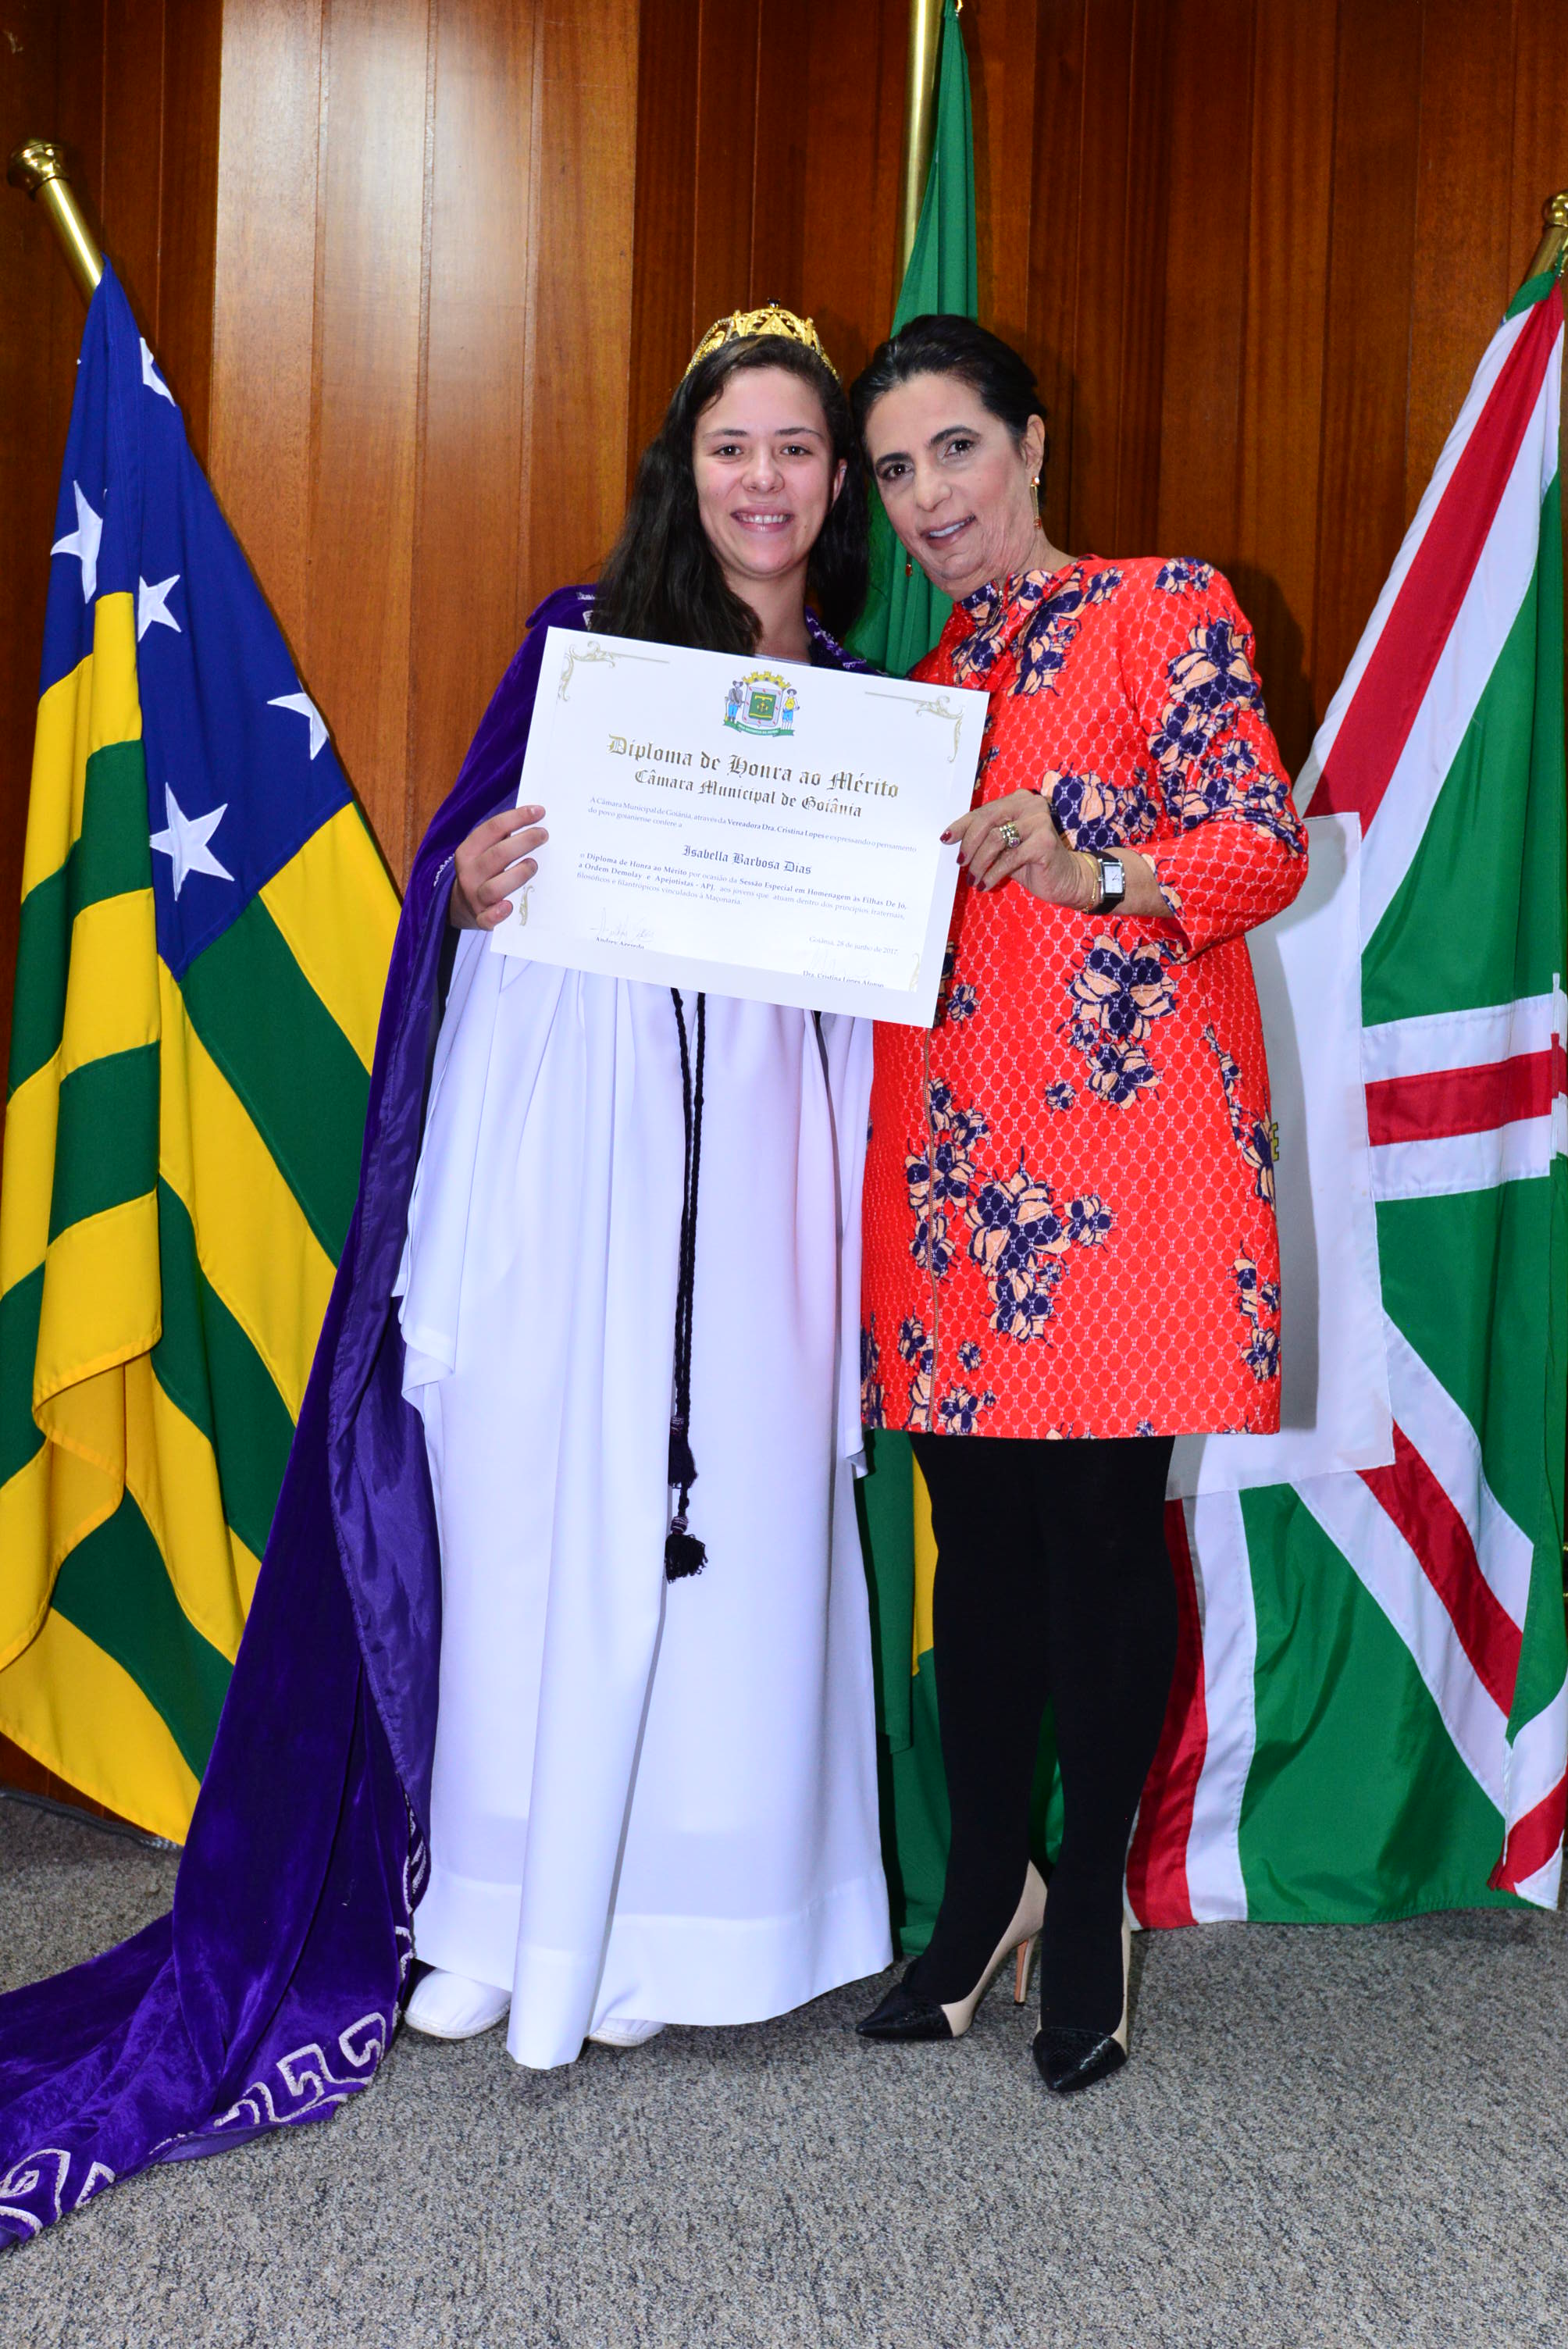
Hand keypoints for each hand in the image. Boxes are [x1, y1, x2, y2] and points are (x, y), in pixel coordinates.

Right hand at [449, 805, 547, 928]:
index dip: (517, 818)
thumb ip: (503, 838)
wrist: (461, 905)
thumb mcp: (484, 851)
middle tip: (543, 835)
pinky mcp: (481, 919)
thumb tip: (537, 819)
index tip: (539, 812)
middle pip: (497, 855)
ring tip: (533, 865)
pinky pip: (488, 919)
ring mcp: (475, 897)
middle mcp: (469, 873)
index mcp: (468, 851)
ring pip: (495, 886)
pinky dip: (498, 914)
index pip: (493, 829)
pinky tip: (510, 906)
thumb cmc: (484, 871)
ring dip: (518, 874)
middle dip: (524, 842)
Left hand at [944, 791, 1099, 908]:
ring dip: (979, 863)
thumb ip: (985, 838)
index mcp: (1018, 800)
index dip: (962, 826)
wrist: (1065, 879)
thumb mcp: (1004, 847)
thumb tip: (953, 841)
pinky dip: (993, 873)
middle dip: (969, 844)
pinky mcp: (1044, 843)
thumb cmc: (1030, 862)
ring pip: (995, 839)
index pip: (983, 810)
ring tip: (973, 878)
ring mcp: (1039, 822)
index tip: (946, 839)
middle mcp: (1030, 805)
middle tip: (961, 863)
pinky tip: (985, 884)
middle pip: (987, 820)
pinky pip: (1009, 858)